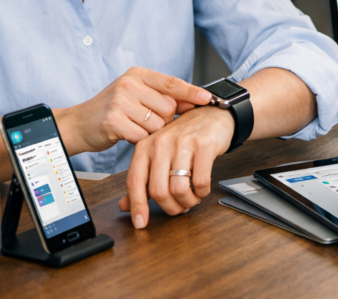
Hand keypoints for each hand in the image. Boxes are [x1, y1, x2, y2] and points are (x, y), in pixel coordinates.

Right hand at [58, 67, 210, 154]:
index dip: (191, 92)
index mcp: (137, 74)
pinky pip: (142, 136)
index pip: (172, 82)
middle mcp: (129, 84)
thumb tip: (195, 101)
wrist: (78, 124)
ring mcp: (120, 101)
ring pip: (157, 124)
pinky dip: (137, 139)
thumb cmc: (112, 110)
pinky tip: (126, 134)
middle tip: (144, 120)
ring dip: (150, 131)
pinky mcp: (114, 120)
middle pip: (167, 107)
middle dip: (163, 119)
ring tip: (133, 126)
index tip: (208, 98)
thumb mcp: (136, 95)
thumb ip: (162, 96)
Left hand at [118, 104, 233, 227]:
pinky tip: (203, 188)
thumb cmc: (184, 137)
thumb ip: (143, 180)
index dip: (137, 206)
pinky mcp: (204, 145)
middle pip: (158, 191)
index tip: (140, 224)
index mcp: (145, 146)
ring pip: (179, 189)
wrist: (212, 114)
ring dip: (187, 202)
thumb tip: (125, 206)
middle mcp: (161, 143)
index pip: (135, 181)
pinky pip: (201, 181)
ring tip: (192, 198)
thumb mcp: (159, 154)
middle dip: (170, 208)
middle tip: (179, 208)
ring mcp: (183, 143)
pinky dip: (202, 192)